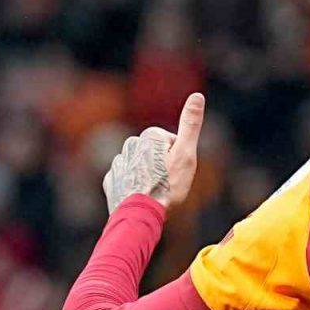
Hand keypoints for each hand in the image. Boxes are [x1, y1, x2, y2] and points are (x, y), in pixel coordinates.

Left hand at [103, 93, 204, 214]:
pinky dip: (134, 185)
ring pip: (140, 165)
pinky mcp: (112, 180)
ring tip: (155, 191)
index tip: (178, 171)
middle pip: (155, 153)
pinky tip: (141, 196)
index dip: (179, 157)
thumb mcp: (186, 154)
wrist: (140, 213)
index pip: (172, 142)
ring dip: (148, 175)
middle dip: (163, 165)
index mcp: (150, 136)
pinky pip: (126, 178)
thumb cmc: (168, 185)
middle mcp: (131, 145)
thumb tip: (197, 95)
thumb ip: (191, 124)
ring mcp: (119, 163)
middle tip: (168, 183)